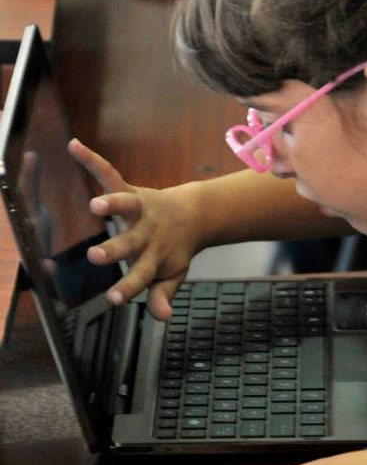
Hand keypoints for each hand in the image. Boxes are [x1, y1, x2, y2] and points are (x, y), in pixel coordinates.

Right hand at [68, 139, 202, 319]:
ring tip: (95, 206)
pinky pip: (110, 174)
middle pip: (129, 243)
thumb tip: (162, 317)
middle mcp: (146, 233)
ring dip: (112, 205)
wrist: (195, 215)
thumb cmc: (176, 249)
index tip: (113, 300)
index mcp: (155, 256)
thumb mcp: (173, 274)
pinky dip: (92, 160)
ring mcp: (139, 210)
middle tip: (95, 256)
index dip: (127, 288)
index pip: (140, 276)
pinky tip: (74, 146)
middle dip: (113, 249)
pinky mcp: (131, 190)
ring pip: (126, 206)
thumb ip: (163, 294)